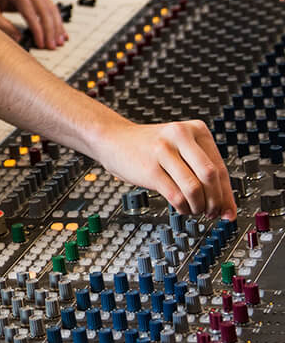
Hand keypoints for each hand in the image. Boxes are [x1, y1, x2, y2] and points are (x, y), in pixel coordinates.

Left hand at [0, 0, 66, 49]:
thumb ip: (2, 25)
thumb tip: (18, 39)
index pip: (31, 13)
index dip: (38, 30)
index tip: (41, 43)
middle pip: (45, 10)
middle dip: (50, 29)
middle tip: (52, 46)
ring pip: (50, 8)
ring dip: (56, 25)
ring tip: (60, 41)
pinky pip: (47, 6)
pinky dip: (54, 19)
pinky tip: (59, 30)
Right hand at [94, 118, 236, 219]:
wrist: (113, 138)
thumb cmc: (149, 147)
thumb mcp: (180, 147)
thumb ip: (202, 170)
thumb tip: (226, 206)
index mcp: (195, 129)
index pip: (220, 167)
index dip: (227, 194)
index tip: (228, 211)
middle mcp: (180, 136)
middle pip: (210, 177)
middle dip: (215, 201)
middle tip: (212, 213)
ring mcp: (163, 151)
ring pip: (194, 188)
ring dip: (199, 207)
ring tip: (195, 210)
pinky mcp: (150, 168)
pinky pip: (176, 196)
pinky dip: (183, 208)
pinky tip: (181, 207)